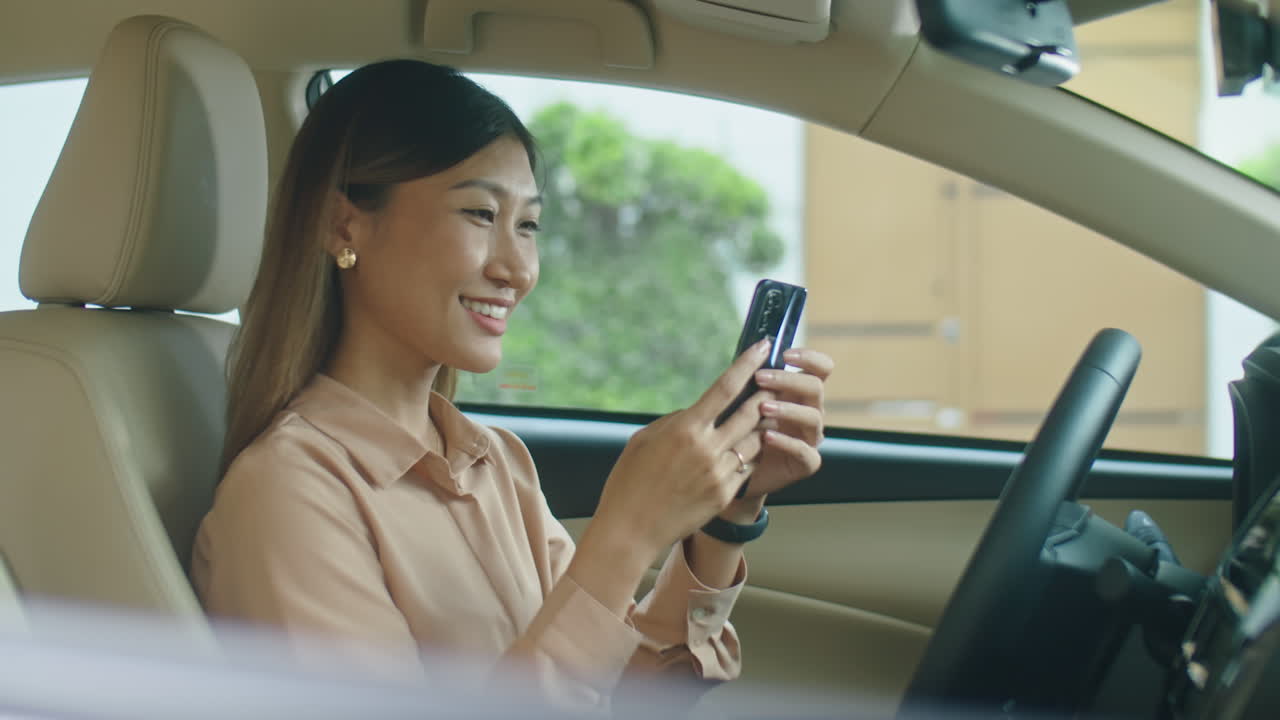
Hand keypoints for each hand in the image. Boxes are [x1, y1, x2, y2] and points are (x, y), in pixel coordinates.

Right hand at [590, 339, 776, 556]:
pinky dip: (750, 454)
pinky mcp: (725, 494)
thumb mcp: (645, 439)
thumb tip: (701, 410)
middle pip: (751, 412)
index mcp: (685, 428)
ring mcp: (720, 473)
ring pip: (755, 441)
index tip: (763, 346)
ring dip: (762, 425)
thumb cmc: (630, 480)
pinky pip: (748, 467)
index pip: (726, 387)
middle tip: (777, 378)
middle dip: (767, 393)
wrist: (631, 530)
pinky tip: (749, 448)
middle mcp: (707, 448)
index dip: (748, 364)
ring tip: (766, 413)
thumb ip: (677, 421)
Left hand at [737, 347, 832, 496]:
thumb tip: (749, 352)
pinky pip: (805, 451)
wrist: (733, 470)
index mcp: (799, 393)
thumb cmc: (737, 429)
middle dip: (788, 380)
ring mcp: (810, 437)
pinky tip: (767, 436)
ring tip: (762, 407)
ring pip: (813, 417)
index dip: (809, 358)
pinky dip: (786, 441)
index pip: (820, 368)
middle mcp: (809, 412)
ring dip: (787, 409)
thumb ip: (751, 380)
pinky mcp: (806, 462)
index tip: (785, 354)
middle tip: (760, 378)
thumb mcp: (742, 399)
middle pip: (816, 388)